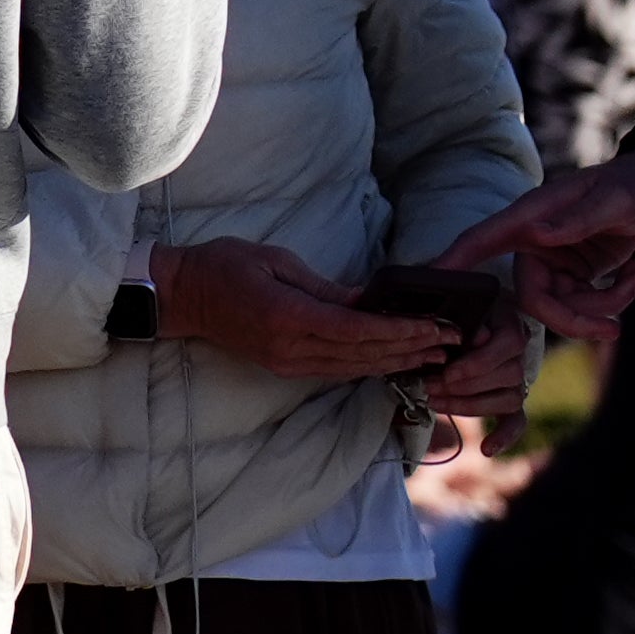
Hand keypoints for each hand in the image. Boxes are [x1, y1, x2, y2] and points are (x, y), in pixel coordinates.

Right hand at [151, 240, 463, 383]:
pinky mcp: (285, 367)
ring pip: (355, 368)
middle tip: (452, 343)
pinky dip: (372, 366)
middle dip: (411, 349)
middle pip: (364, 355)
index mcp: (289, 318)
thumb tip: (371, 299)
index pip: (358, 331)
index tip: (435, 327)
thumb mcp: (277, 262)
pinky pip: (338, 370)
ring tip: (436, 355)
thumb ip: (327, 288)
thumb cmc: (223, 266)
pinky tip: (398, 360)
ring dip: (398, 362)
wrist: (182, 296)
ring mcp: (288, 363)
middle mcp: (291, 348)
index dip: (400, 332)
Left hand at [416, 278, 537, 422]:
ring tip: (437, 403)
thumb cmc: (457, 300)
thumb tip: (439, 282)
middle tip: (430, 387)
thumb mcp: (455, 288)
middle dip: (466, 386)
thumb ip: (450, 285)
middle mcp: (521, 351)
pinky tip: (487, 449)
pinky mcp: (510, 396)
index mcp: (510, 321)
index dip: (478, 363)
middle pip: (508, 376)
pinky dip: (504, 435)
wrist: (469, 310)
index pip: (508, 347)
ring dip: (472, 405)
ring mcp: (517, 375)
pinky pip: (516, 420)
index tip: (447, 371)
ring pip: (508, 398)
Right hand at [461, 146, 634, 341]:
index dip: (454, 261)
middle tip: (614, 330)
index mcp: (532, 215)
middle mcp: (536, 242)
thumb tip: (537, 232)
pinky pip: (585, 305)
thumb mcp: (616, 200)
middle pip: (534, 299)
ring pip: (563, 308)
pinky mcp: (575, 276)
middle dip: (575, 319)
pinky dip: (615, 300)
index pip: (482, 239)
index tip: (432, 280)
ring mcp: (555, 262)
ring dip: (606, 306)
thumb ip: (578, 218)